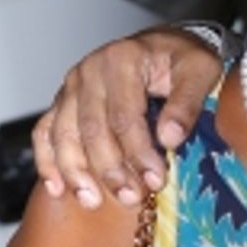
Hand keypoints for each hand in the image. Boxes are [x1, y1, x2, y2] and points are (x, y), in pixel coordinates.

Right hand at [32, 28, 222, 205]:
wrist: (165, 45)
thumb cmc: (183, 58)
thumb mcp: (200, 70)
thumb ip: (187, 102)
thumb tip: (170, 138)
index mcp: (122, 59)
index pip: (125, 115)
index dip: (139, 152)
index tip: (155, 180)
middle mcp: (90, 71)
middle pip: (91, 128)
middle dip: (109, 169)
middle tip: (130, 197)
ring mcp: (72, 86)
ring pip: (64, 133)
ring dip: (76, 171)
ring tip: (93, 201)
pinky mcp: (64, 101)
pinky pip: (46, 131)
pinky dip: (48, 161)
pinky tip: (58, 188)